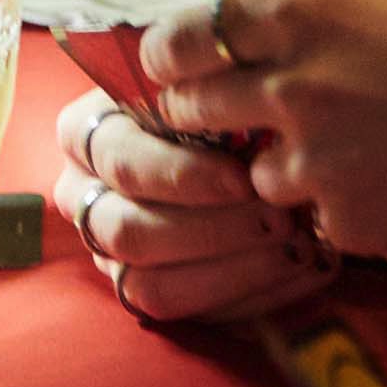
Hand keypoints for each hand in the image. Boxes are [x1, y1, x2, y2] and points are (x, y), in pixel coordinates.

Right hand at [50, 83, 330, 323]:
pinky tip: (303, 269)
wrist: (239, 126)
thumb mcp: (207, 70)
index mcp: (83, 132)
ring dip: (232, 270)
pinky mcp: (154, 292)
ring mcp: (112, 254)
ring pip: (153, 285)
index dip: (182, 175)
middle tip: (280, 218)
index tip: (244, 176)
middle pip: (130, 232)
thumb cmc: (220, 86)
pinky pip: (193, 315)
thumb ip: (208, 83)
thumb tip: (243, 111)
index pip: (122, 164)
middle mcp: (84, 196)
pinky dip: (254, 296)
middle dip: (212, 230)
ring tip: (296, 246)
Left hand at [145, 0, 386, 263]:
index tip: (175, 67)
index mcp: (305, 14)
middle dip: (206, 114)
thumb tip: (262, 38)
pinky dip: (345, 211)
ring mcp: (318, 164)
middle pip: (197, 106)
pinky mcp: (351, 224)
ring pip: (258, 177)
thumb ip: (315, 24)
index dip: (173, 55)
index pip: (188, 37)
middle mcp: (295, 85)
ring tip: (353, 157)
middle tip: (230, 119)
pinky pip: (321, 221)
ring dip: (287, 170)